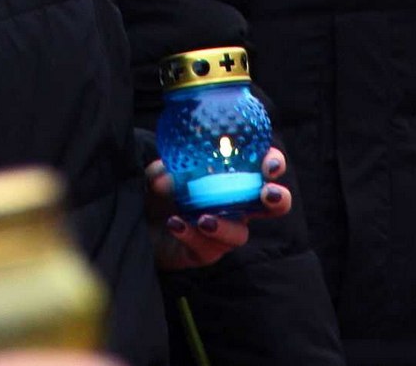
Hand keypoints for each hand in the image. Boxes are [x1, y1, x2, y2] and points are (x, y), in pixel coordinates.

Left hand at [150, 148, 290, 269]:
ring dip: (225, 226)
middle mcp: (236, 205)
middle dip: (279, 199)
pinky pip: (208, 250)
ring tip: (203, 220)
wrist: (137, 221)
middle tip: (267, 194)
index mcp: (232, 176)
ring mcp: (224, 231)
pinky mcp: (205, 253)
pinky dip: (192, 236)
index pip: (264, 166)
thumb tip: (166, 176)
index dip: (274, 164)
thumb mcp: (159, 171)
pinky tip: (175, 224)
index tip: (270, 165)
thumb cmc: (158, 189)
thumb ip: (163, 170)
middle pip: (274, 204)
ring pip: (239, 234)